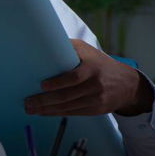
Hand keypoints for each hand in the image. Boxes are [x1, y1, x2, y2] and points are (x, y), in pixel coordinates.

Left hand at [24, 39, 153, 116]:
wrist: (127, 83)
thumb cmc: (99, 63)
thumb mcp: (87, 50)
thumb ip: (68, 47)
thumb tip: (44, 42)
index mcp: (92, 68)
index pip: (74, 78)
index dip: (57, 83)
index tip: (42, 85)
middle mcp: (95, 85)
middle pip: (67, 96)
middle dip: (45, 100)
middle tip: (27, 102)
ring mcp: (96, 100)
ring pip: (68, 107)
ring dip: (47, 109)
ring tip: (30, 109)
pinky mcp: (95, 110)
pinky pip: (73, 113)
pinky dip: (56, 114)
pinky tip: (44, 113)